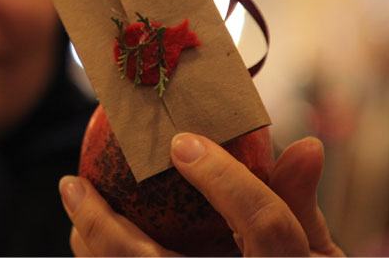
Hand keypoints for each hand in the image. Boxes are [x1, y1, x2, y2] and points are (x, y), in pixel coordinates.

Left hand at [59, 134, 343, 256]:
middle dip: (104, 225)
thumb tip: (306, 145)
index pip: (264, 225)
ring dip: (90, 243)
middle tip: (73, 184)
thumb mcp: (314, 251)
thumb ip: (299, 202)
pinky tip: (87, 233)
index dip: (227, 181)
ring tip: (73, 200)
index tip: (185, 142)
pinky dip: (101, 257)